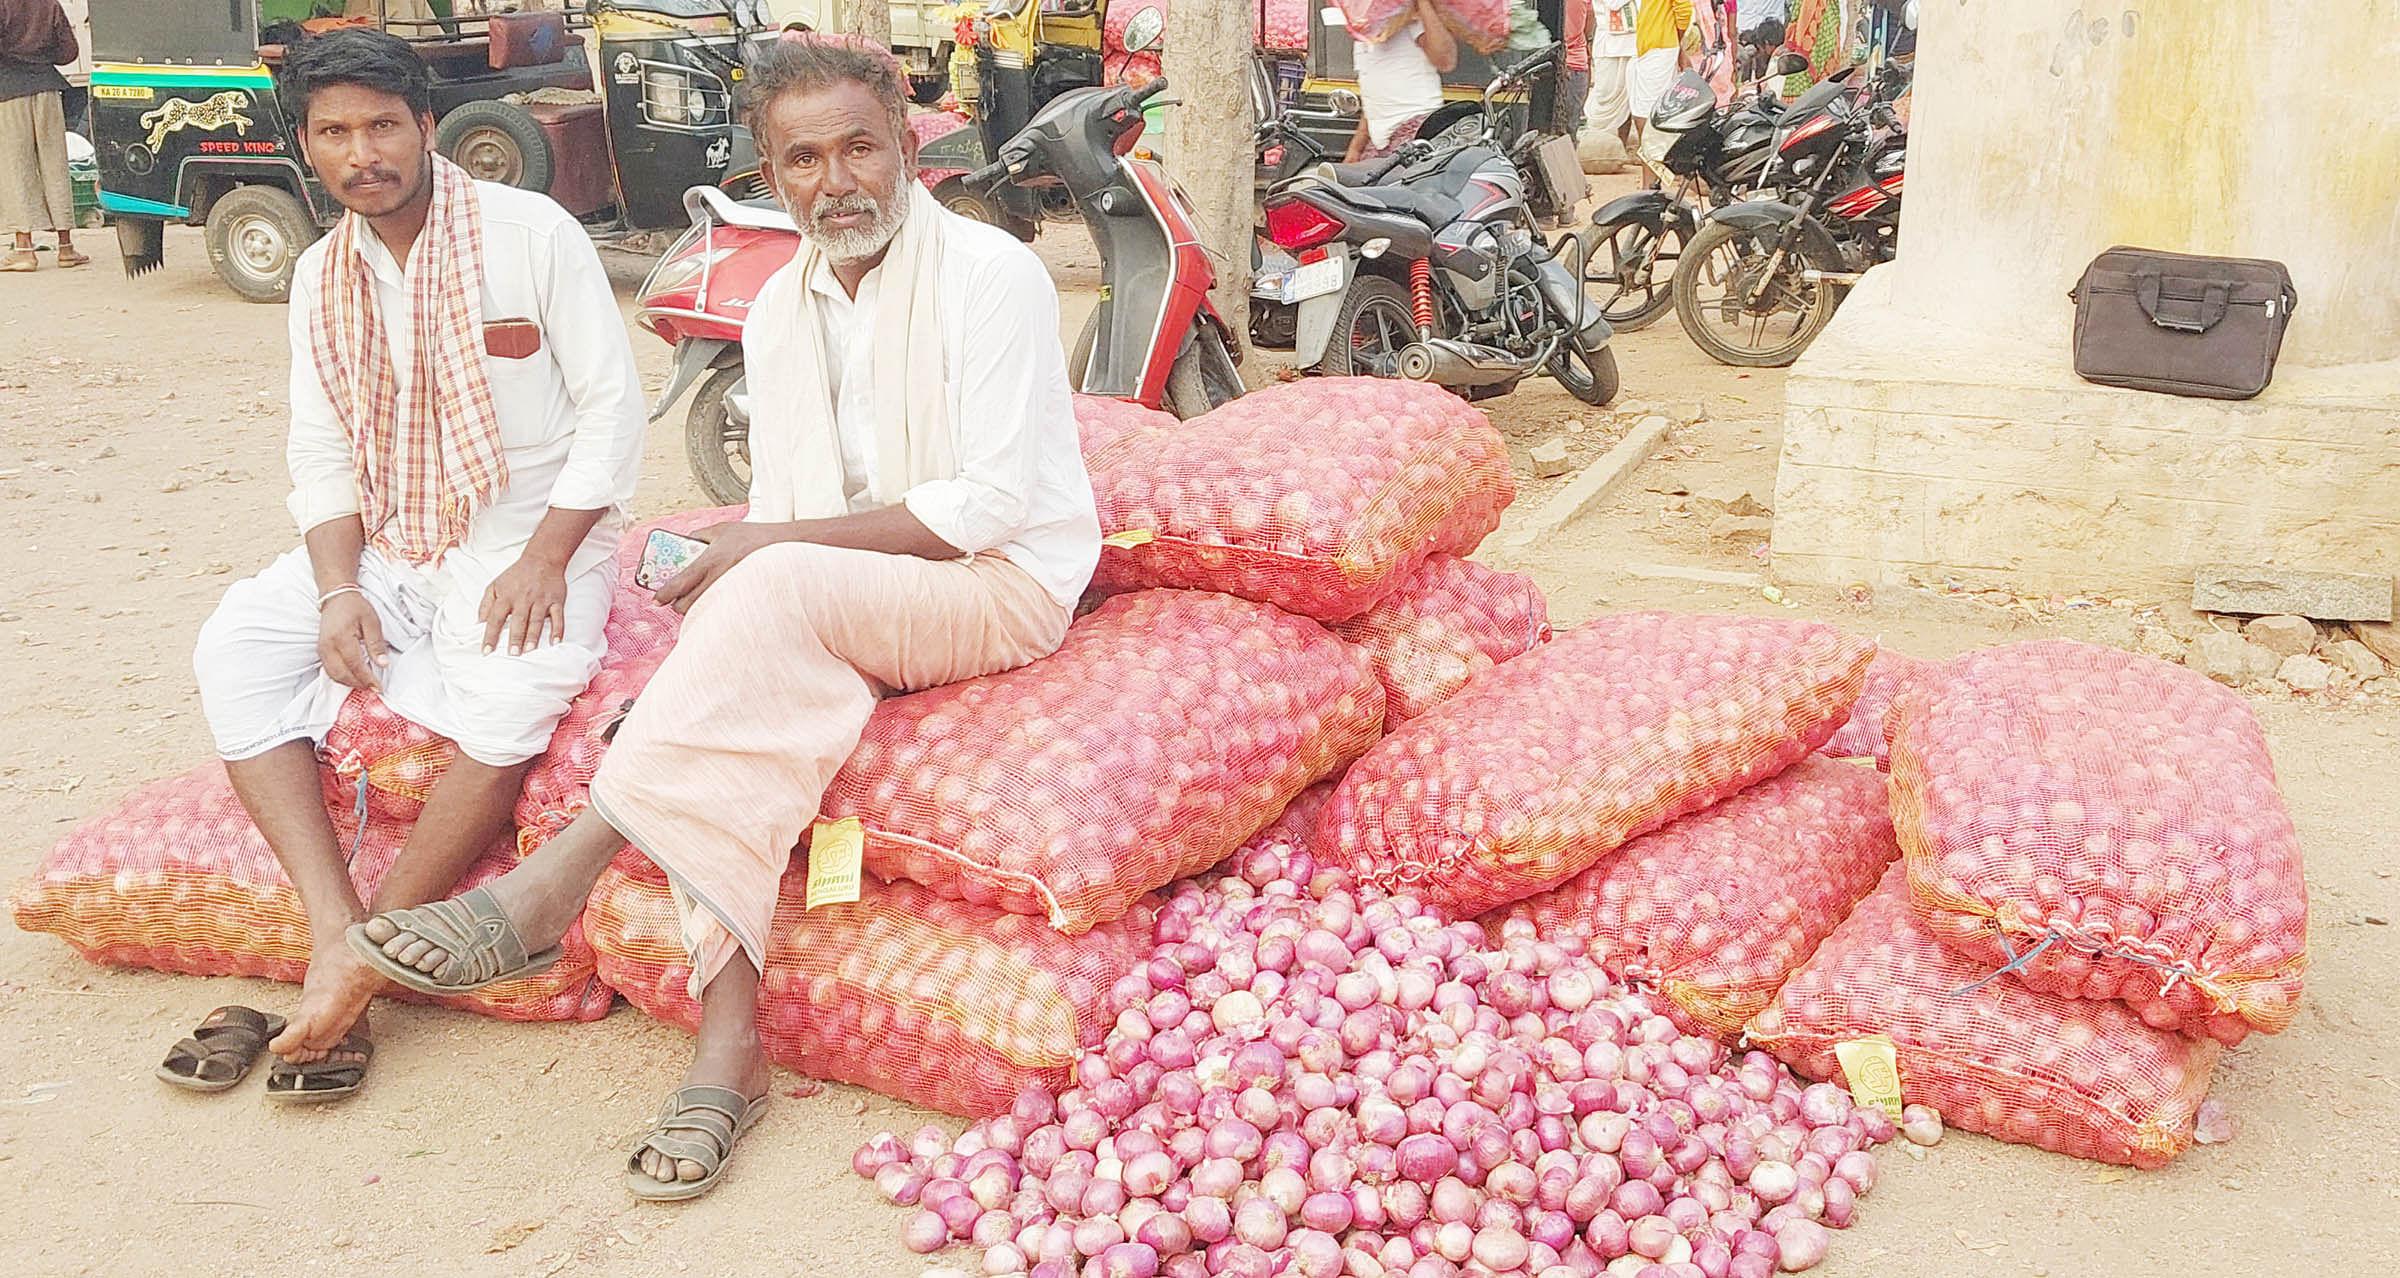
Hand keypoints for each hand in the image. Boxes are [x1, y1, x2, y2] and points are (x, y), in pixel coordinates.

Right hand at [318, 593, 387, 689]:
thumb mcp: (372, 622)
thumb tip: (382, 664)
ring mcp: (322, 649)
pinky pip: (329, 669)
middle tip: (374, 688)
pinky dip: (342, 677)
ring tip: (366, 684)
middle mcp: (328, 646)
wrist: (336, 597)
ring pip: (333, 675)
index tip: (378, 687)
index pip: (355, 665)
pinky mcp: (321, 650)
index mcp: (341, 638)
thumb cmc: (355, 607)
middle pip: (342, 674)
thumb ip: (376, 644)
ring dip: (349, 683)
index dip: (367, 679)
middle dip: (358, 684)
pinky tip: (354, 677)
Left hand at [481, 553, 568, 654]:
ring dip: (533, 636)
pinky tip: (555, 642)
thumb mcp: (495, 585)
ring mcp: (541, 600)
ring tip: (530, 650)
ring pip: (537, 620)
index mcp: (506, 596)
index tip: (486, 651)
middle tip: (512, 653)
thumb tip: (479, 623)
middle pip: (518, 621)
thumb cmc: (517, 575)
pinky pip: (558, 617)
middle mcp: (523, 598)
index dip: (490, 635)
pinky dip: (558, 630)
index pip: (495, 618)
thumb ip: (486, 604)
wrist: (542, 559)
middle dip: (515, 638)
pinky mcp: (556, 600)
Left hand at [654, 520, 783, 614]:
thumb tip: (683, 541)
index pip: (680, 583)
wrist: (784, 547)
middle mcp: (720, 578)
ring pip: (704, 610)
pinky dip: (713, 607)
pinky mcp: (741, 599)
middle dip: (678, 605)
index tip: (656, 599)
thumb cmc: (754, 536)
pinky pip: (720, 609)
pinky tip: (714, 600)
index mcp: (711, 560)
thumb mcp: (723, 528)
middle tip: (676, 600)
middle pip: (688, 605)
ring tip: (696, 600)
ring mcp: (731, 591)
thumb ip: (700, 534)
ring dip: (696, 608)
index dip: (664, 594)